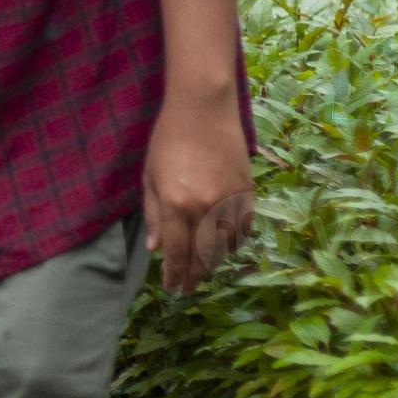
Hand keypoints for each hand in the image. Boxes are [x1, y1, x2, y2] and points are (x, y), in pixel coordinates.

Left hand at [142, 93, 253, 293]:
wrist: (203, 108)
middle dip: (194, 276)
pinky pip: (244, 227)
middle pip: (203, 256)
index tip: (172, 288)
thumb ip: (154, 215)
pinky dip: (235, 240)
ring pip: (226, 246)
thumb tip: (155, 249)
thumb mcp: (150, 178)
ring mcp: (230, 200)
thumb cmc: (168, 140)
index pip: (176, 253)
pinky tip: (225, 245)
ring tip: (204, 269)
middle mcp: (206, 208)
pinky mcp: (247, 191)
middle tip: (188, 288)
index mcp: (177, 205)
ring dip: (215, 261)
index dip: (174, 275)